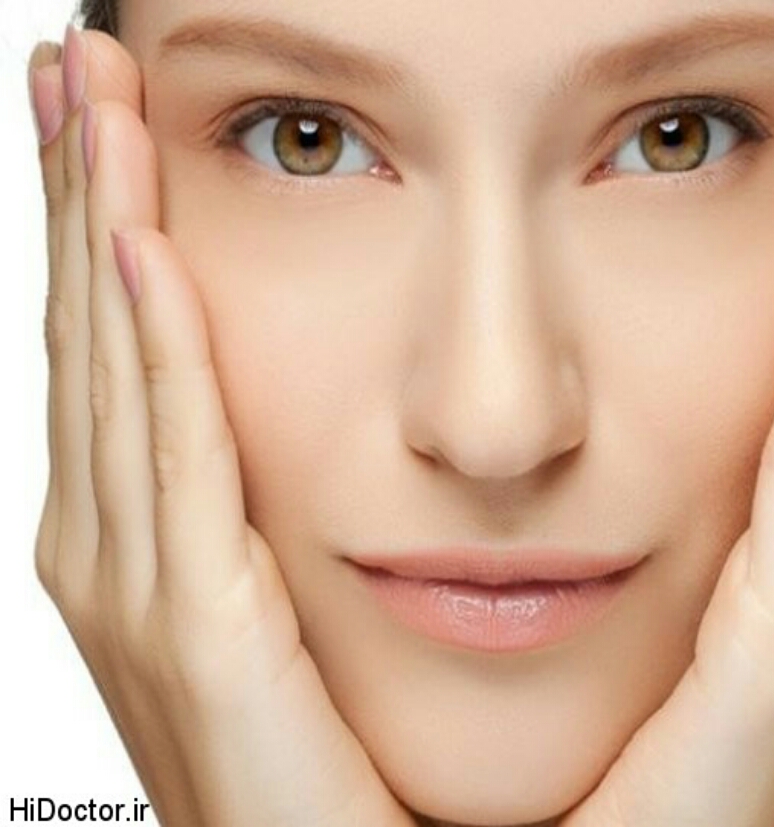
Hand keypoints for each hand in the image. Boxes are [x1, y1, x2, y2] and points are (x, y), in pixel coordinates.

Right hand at [30, 25, 414, 826]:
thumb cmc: (327, 749)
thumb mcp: (286, 591)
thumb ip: (262, 499)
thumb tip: (290, 411)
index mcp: (150, 537)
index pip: (122, 347)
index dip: (105, 223)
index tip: (108, 114)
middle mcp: (121, 549)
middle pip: (94, 335)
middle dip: (77, 195)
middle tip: (73, 63)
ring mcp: (140, 590)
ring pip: (112, 373)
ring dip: (96, 233)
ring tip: (86, 105)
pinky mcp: (193, 632)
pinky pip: (170, 463)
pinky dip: (153, 357)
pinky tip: (144, 256)